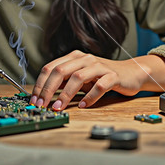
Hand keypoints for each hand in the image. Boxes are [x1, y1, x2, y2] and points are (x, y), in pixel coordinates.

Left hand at [30, 50, 150, 109]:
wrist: (130, 73)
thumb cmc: (102, 77)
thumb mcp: (80, 77)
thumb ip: (64, 81)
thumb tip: (43, 95)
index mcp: (74, 57)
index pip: (50, 67)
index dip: (40, 84)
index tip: (34, 100)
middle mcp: (85, 58)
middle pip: (60, 71)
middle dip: (48, 89)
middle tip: (42, 104)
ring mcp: (99, 66)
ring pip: (77, 77)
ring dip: (66, 94)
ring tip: (59, 107)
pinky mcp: (113, 76)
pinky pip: (99, 86)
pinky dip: (90, 97)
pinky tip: (84, 106)